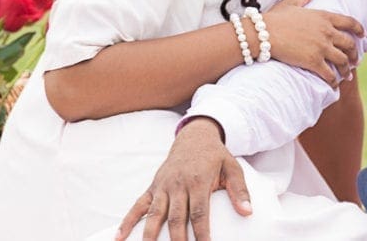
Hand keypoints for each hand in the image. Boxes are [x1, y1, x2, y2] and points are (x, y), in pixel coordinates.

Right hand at [115, 118, 250, 240]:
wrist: (194, 137)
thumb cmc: (215, 156)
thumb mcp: (232, 168)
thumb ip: (239, 190)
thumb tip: (247, 212)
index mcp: (199, 181)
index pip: (199, 212)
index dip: (201, 233)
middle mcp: (178, 185)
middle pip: (176, 217)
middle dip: (177, 240)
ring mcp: (163, 186)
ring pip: (155, 214)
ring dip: (150, 235)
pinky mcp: (153, 187)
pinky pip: (138, 205)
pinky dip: (128, 221)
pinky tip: (119, 238)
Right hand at [263, 0, 365, 87]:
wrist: (263, 33)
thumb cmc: (275, 17)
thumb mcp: (293, 2)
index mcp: (324, 17)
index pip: (350, 22)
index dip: (359, 29)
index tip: (362, 35)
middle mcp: (327, 32)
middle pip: (349, 44)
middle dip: (354, 54)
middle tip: (355, 61)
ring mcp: (322, 47)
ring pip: (343, 61)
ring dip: (346, 69)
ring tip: (346, 75)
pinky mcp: (314, 62)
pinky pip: (330, 75)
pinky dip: (334, 82)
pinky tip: (333, 85)